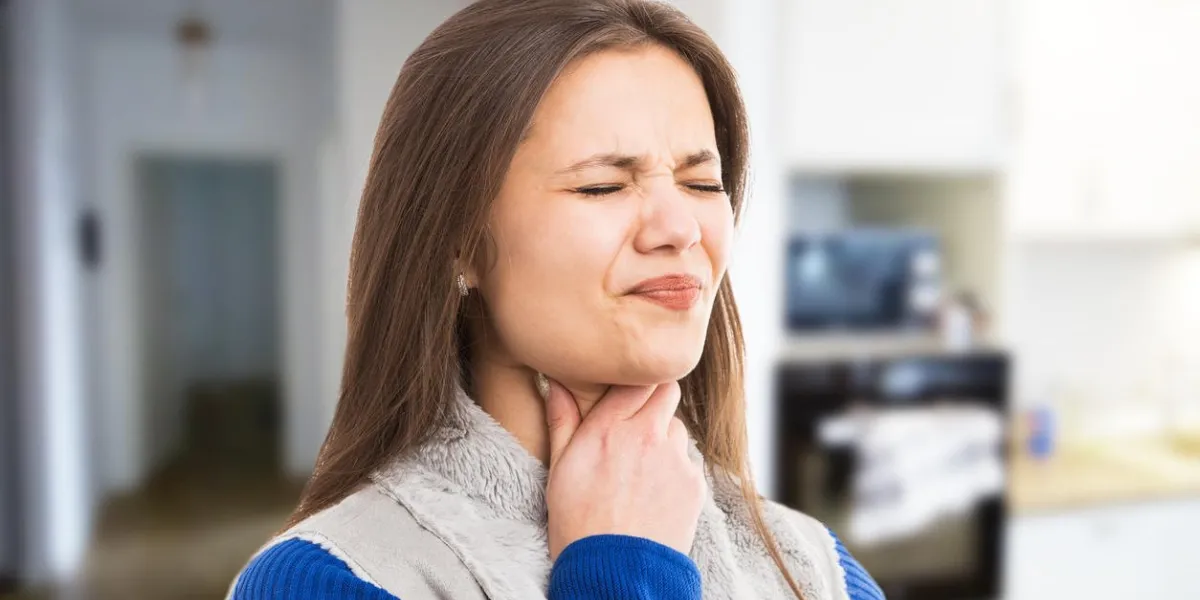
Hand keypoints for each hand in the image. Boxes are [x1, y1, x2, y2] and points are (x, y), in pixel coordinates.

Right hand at [543, 379, 705, 560]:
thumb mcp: (559, 469)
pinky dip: (675, 471)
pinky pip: (688, 462)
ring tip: (642, 470)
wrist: (614, 573)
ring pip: (678, 429)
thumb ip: (562, 420)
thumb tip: (556, 382)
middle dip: (655, 400)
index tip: (626, 395)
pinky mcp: (694, 484)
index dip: (634, 382)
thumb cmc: (578, 523)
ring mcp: (675, 459)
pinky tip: (654, 494)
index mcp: (609, 428)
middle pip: (667, 391)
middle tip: (639, 424)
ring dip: (665, 438)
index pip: (638, 378)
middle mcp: (647, 435)